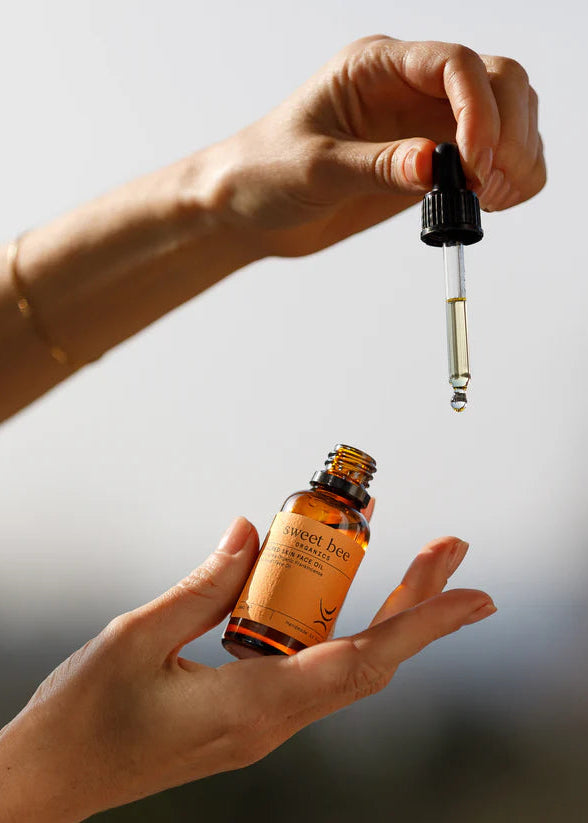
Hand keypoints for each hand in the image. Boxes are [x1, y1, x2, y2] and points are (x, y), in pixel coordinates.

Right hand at [0, 516, 494, 820]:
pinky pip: (307, 670)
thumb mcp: (136, 639)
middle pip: (368, 662)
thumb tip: (249, 534)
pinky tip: (325, 593)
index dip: (424, 625)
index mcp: (252, 706)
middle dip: (418, 607)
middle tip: (449, 551)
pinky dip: (331, 626)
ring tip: (403, 559)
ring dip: (380, 613)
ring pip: (343, 665)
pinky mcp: (246, 718)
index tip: (475, 596)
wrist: (50, 783)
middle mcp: (271, 722)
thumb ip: (202, 586)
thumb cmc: (84, 720)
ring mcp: (261, 724)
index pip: (361, 661)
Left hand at [205, 35, 544, 256]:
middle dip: (508, 133)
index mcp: (376, 68)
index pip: (454, 64)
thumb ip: (374, 166)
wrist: (249, 209)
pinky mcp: (431, 162)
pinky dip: (508, 178)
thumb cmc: (264, 172)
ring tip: (489, 200)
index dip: (479, 110)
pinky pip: (492, 159)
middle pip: (498, 82)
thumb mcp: (314, 170)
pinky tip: (489, 202)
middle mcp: (410, 88)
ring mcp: (425, 124)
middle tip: (487, 186)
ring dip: (517, 156)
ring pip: (507, 117)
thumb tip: (432, 167)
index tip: (473, 163)